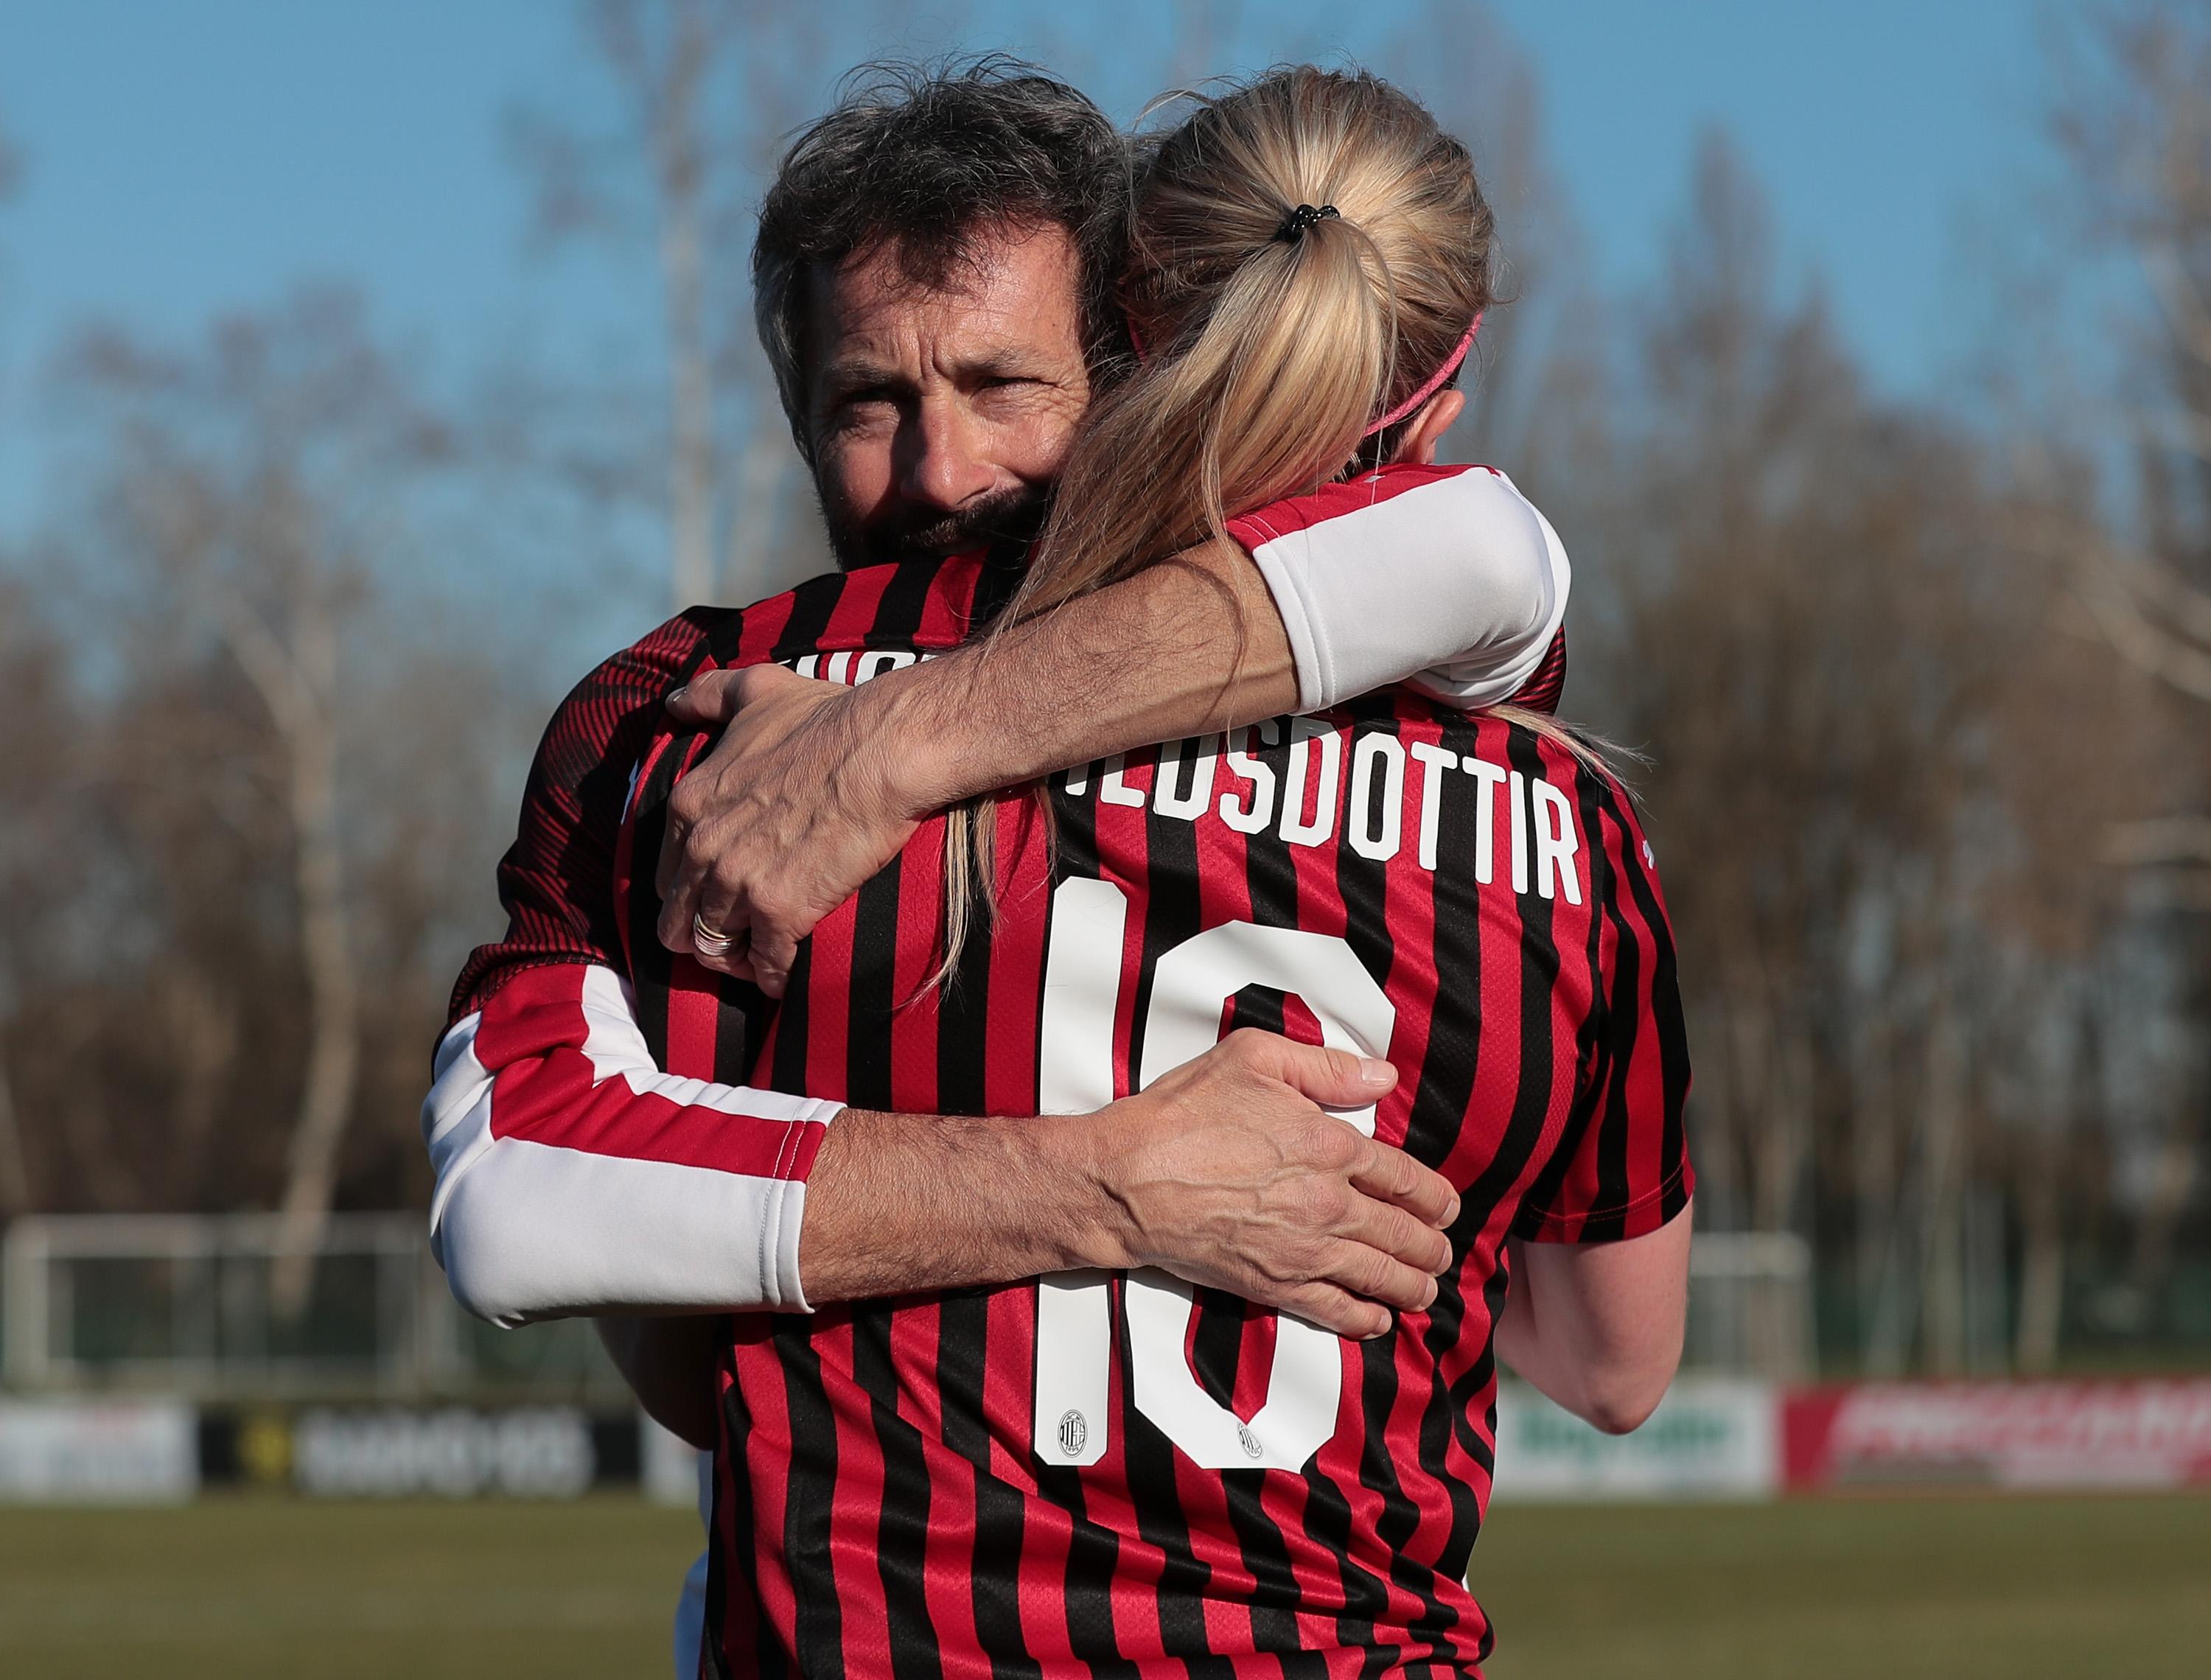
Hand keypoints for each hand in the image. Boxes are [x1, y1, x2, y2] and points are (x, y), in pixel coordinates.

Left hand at [656, 665, 925, 994]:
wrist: (882, 750)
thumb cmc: (827, 718)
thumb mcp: (757, 691)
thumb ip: (709, 695)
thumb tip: (674, 701)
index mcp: (691, 804)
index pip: (665, 875)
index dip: (689, 892)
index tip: (716, 898)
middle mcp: (704, 849)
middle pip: (678, 922)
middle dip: (702, 934)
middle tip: (735, 936)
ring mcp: (739, 884)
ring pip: (714, 950)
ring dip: (737, 960)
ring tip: (762, 958)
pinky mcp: (780, 913)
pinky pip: (765, 967)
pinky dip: (774, 978)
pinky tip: (786, 978)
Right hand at [1081, 1030, 1459, 1338]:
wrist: (1128, 1179)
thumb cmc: (1182, 1114)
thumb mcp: (1253, 1059)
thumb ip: (1325, 1068)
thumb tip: (1382, 1078)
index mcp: (1330, 1145)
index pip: (1404, 1177)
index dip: (1434, 1195)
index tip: (1446, 1206)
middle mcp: (1328, 1202)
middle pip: (1402, 1232)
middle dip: (1431, 1247)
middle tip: (1443, 1254)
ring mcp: (1303, 1248)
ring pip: (1379, 1276)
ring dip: (1412, 1286)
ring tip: (1427, 1290)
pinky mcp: (1273, 1284)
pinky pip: (1335, 1310)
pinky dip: (1365, 1320)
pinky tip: (1379, 1321)